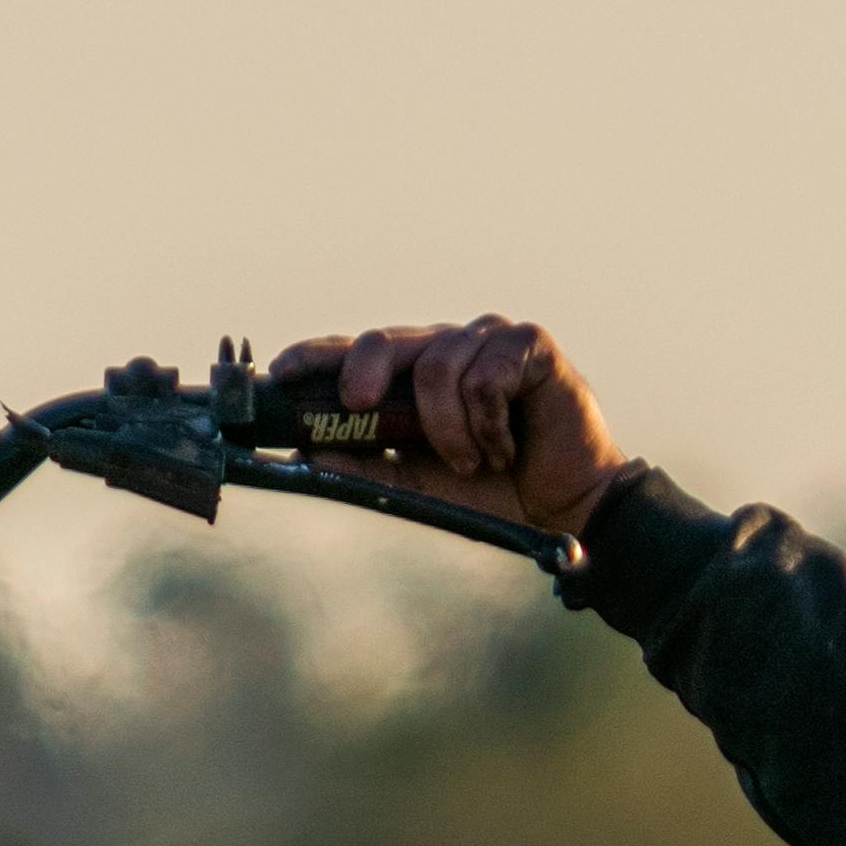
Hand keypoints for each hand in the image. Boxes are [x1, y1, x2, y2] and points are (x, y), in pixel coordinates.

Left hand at [283, 318, 629, 549]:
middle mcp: (448, 347)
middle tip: (358, 406)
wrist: (565, 506)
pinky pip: (486, 376)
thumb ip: (370, 465)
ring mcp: (489, 341)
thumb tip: (309, 453)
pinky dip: (490, 423)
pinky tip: (508, 445)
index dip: (317, 355)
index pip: (357, 350)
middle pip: (386, 339)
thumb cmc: (493, 489)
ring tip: (475, 462)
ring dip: (450, 430)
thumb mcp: (419, 482)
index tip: (280, 371)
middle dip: (363, 372)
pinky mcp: (529, 345)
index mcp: (416, 373)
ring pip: (439, 365)